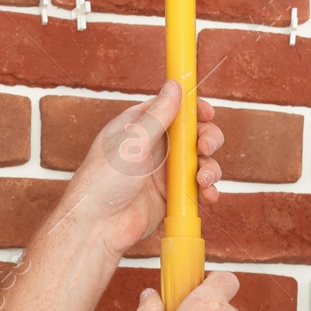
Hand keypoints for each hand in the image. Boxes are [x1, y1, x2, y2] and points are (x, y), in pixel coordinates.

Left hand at [65, 81, 223, 257]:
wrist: (99, 225)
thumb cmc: (104, 180)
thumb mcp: (133, 140)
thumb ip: (159, 114)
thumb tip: (175, 85)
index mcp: (140, 126)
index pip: (173, 108)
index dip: (194, 109)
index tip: (207, 113)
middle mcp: (156, 147)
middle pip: (194, 134)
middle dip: (207, 138)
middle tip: (206, 147)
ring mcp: (166, 171)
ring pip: (202, 161)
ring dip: (210, 167)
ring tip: (204, 179)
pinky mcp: (174, 195)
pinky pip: (200, 187)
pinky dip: (209, 190)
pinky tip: (208, 195)